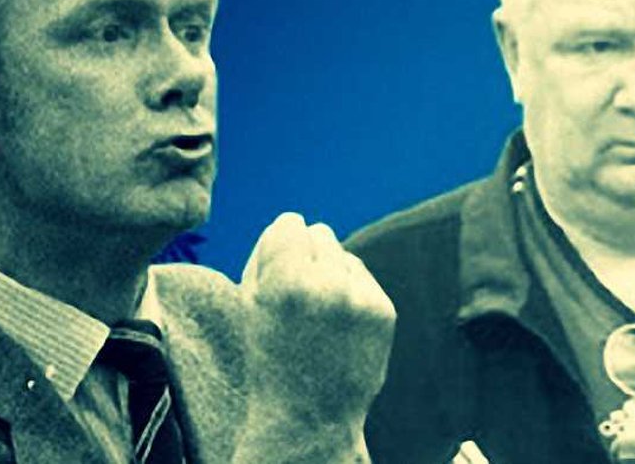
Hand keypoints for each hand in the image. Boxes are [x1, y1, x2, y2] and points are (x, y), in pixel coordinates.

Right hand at [240, 212, 395, 425]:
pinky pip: (364, 278)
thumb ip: (267, 255)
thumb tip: (294, 220)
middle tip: (299, 290)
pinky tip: (339, 324)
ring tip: (318, 313)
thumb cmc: (270, 356)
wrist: (309, 415)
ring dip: (332, 271)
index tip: (279, 262)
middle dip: (308, 253)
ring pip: (344, 254)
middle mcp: (326, 284)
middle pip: (320, 232)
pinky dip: (352, 292)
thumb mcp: (250, 304)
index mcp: (284, 281)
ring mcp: (360, 298)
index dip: (282, 242)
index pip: (290, 223)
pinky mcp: (384, 311)